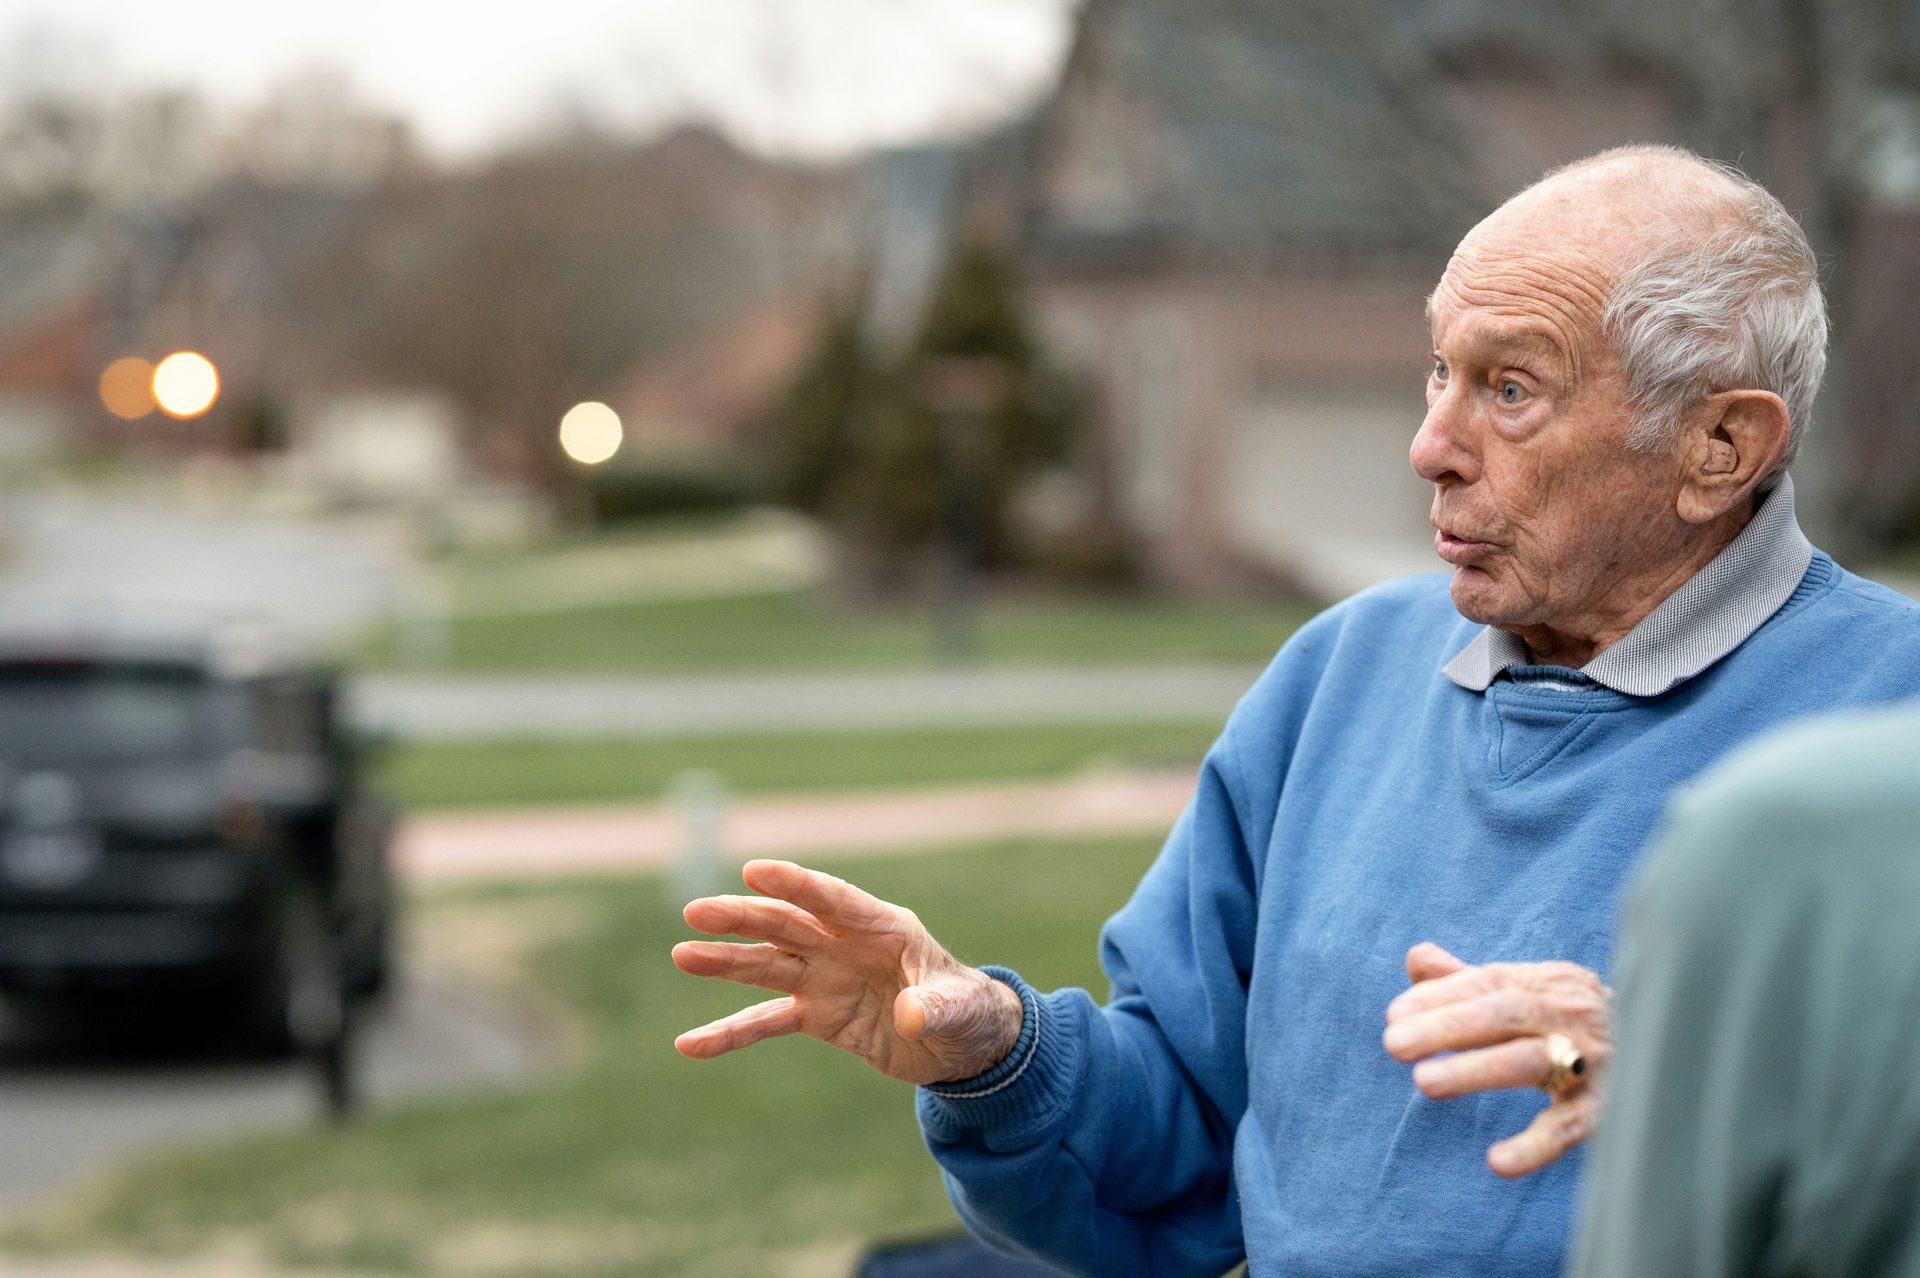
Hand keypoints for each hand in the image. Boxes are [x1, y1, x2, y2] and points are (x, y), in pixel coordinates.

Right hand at [672, 859, 1025, 1085]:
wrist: (962, 1044)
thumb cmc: (967, 1008)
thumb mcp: (960, 1008)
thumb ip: (935, 1006)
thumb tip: (910, 1015)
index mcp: (881, 926)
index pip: (831, 899)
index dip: (795, 885)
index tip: (755, 872)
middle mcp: (843, 945)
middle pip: (786, 925)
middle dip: (743, 918)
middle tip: (697, 912)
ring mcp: (825, 978)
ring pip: (766, 964)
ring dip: (725, 961)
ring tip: (682, 954)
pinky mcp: (816, 1016)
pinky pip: (766, 1023)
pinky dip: (729, 1034)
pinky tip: (689, 1045)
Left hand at [1382, 941, 1611, 1177]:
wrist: (1676, 1052)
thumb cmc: (1579, 1024)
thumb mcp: (1532, 993)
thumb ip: (1473, 980)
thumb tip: (1416, 958)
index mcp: (1550, 984)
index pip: (1490, 982)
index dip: (1440, 996)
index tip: (1394, 1014)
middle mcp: (1575, 1016)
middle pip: (1506, 1013)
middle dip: (1447, 1025)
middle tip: (1393, 1043)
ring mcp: (1597, 1062)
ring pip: (1531, 1062)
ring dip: (1475, 1069)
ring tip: (1423, 1082)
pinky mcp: (1611, 1111)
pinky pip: (1570, 1128)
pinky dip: (1534, 1146)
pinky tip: (1497, 1162)